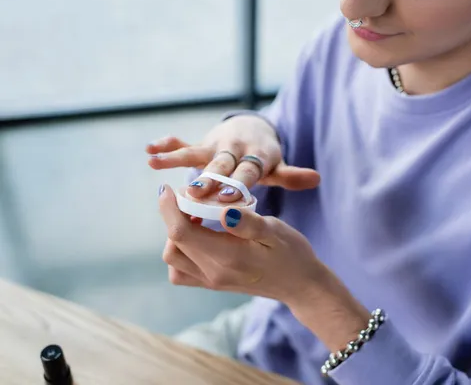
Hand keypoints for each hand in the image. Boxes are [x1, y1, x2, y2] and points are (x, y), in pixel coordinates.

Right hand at [146, 115, 319, 203]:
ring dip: (178, 159)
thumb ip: (292, 175)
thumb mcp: (278, 166)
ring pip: (197, 153)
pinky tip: (149, 150)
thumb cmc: (265, 157)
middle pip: (220, 165)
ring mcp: (215, 146)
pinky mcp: (201, 144)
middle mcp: (234, 150)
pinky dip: (167, 145)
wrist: (252, 129)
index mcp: (256, 158)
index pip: (248, 174)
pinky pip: (183, 143)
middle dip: (207, 178)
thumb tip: (317, 178)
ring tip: (157, 164)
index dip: (239, 186)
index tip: (229, 200)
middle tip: (193, 193)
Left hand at [158, 184, 371, 352]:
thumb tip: (224, 212)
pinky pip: (181, 271)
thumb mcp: (275, 231)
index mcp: (228, 257)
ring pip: (173, 259)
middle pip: (173, 244)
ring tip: (196, 217)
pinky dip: (181, 251)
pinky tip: (199, 236)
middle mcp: (214, 274)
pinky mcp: (213, 285)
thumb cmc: (291, 253)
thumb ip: (249, 222)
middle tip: (191, 199)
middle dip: (173, 217)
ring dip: (176, 234)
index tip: (167, 188)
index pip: (181, 232)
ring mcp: (212, 282)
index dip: (169, 208)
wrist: (301, 285)